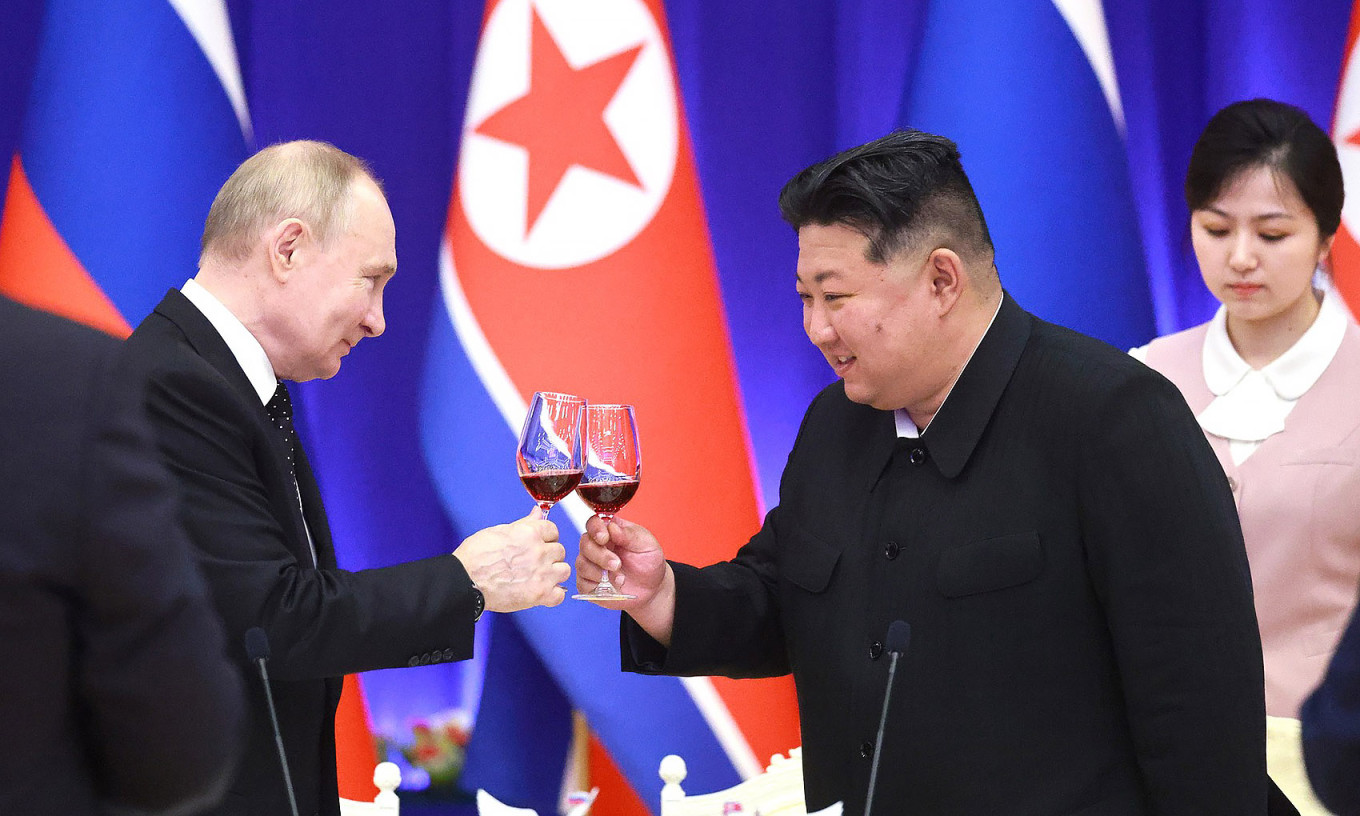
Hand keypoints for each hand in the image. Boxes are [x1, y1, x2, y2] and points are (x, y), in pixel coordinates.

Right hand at [453, 510, 569, 611]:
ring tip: (538, 577)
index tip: (538, 544)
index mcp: (529, 533)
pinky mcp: (539, 594)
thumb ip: (523, 524)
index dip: (545, 537)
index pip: (553, 530)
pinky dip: (552, 595)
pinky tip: (540, 592)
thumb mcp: (498, 531)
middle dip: (548, 555)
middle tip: (533, 563)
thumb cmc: (475, 556)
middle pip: (560, 550)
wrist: (464, 582)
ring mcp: (541, 574)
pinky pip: (560, 595)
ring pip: (564, 570)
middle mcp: (539, 552)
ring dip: (554, 573)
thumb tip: (537, 512)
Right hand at [576, 515, 675, 644]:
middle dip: (600, 555)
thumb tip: (611, 526)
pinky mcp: (589, 584)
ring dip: (600, 572)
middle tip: (617, 564)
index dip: (595, 529)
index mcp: (609, 531)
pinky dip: (597, 586)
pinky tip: (611, 586)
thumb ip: (628, 534)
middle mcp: (597, 546)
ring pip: (582, 564)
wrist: (652, 587)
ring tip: (620, 578)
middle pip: (585, 544)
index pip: (593, 523)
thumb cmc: (648, 561)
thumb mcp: (645, 543)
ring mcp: (591, 565)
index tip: (604, 538)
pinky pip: (583, 583)